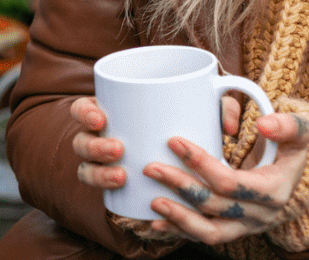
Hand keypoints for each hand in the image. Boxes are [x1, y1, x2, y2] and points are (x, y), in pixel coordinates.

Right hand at [70, 95, 242, 242]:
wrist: (196, 165)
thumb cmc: (190, 124)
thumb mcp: (204, 111)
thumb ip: (218, 108)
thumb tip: (226, 126)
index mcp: (111, 114)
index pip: (83, 110)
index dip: (85, 113)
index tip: (102, 118)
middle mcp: (102, 139)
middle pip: (82, 143)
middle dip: (94, 146)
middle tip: (118, 149)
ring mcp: (107, 165)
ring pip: (88, 171)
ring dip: (99, 174)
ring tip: (122, 176)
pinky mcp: (119, 189)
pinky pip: (105, 196)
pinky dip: (111, 198)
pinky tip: (125, 201)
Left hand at [142, 109, 308, 246]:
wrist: (290, 175)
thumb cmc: (287, 147)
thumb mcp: (298, 132)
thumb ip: (287, 124)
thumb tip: (263, 124)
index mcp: (274, 190)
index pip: (231, 182)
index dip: (200, 163)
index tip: (174, 141)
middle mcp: (261, 214)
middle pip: (215, 205)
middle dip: (180, 186)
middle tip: (151, 167)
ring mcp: (246, 226)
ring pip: (210, 232)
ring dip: (179, 217)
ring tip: (153, 201)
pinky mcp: (233, 230)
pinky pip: (205, 237)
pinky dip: (180, 230)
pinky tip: (156, 222)